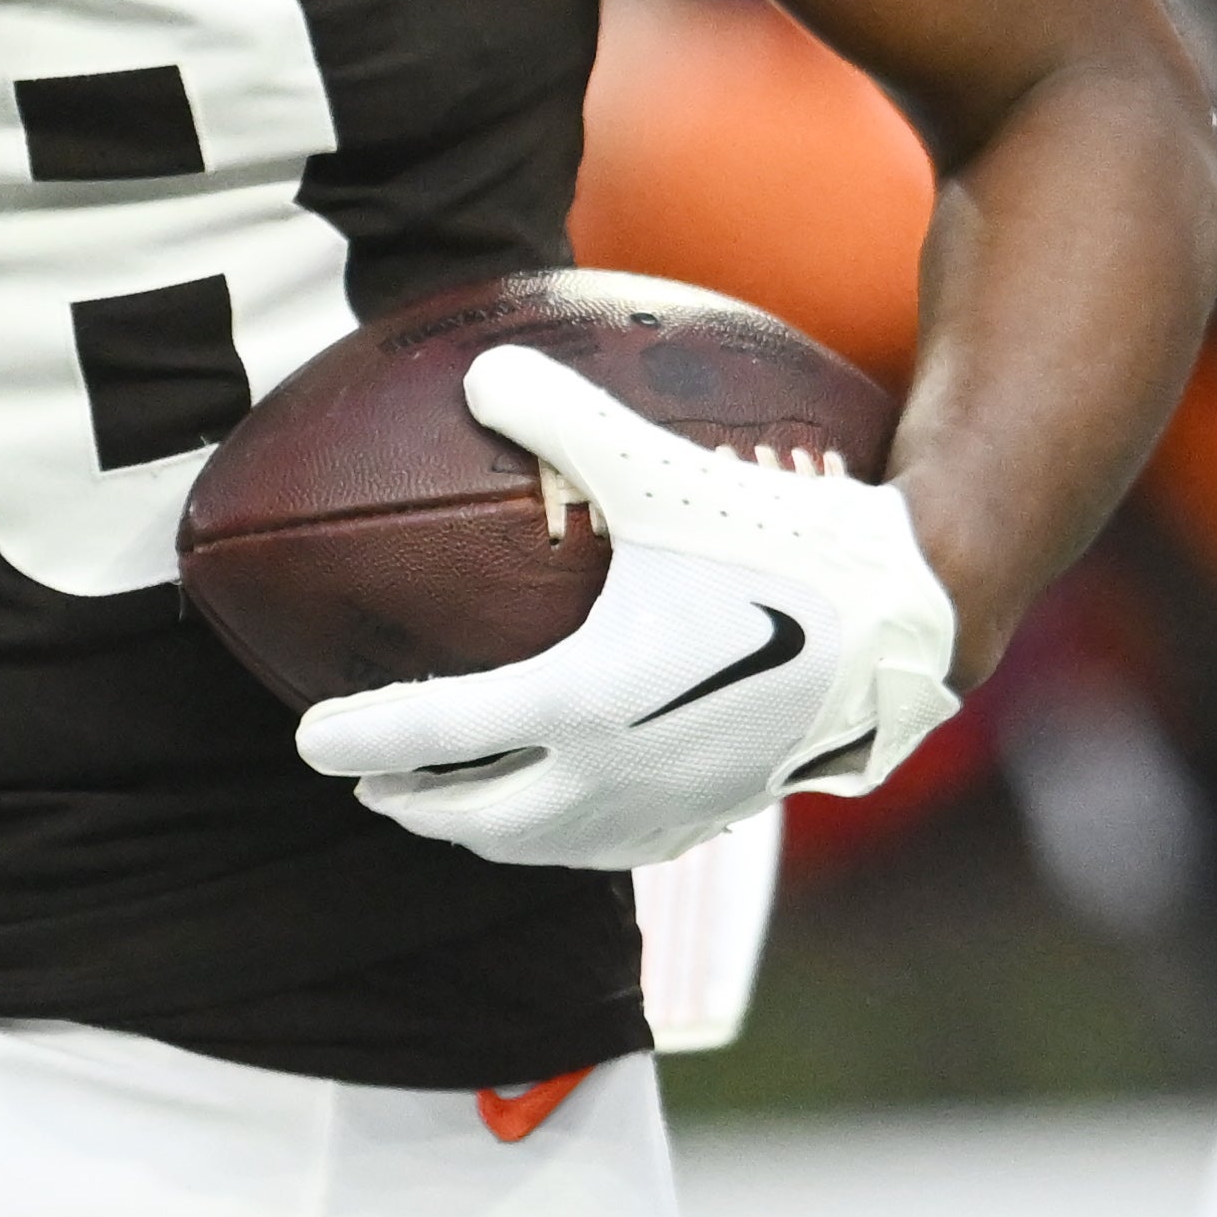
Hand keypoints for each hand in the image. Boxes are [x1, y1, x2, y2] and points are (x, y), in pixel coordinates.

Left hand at [294, 345, 959, 871]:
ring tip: (448, 807)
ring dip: (487, 830)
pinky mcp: (719, 815)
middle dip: (414, 803)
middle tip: (365, 782)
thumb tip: (478, 370)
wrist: (912, 623)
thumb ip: (561, 414)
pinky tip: (566, 809)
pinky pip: (617, 845)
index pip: (435, 734)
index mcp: (582, 702)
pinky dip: (566, 837)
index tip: (305, 741)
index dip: (360, 739)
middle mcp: (615, 774)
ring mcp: (669, 807)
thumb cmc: (787, 543)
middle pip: (481, 814)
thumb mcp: (662, 471)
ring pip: (548, 844)